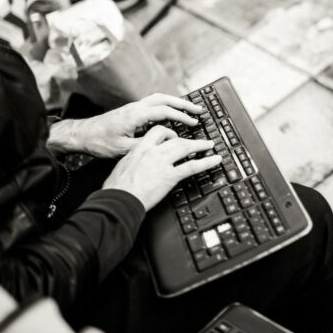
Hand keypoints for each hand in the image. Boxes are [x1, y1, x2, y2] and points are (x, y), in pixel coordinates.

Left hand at [50, 93, 202, 157]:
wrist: (82, 135)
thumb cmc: (99, 142)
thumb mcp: (124, 148)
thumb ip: (146, 143)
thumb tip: (164, 140)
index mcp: (135, 115)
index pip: (164, 111)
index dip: (181, 116)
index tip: (193, 122)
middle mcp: (135, 107)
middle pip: (165, 99)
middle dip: (184, 104)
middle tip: (199, 110)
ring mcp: (133, 107)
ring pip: (159, 98)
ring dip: (176, 102)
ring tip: (190, 108)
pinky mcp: (131, 110)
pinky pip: (153, 102)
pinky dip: (166, 104)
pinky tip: (171, 111)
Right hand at [102, 126, 221, 210]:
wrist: (118, 200)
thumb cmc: (116, 188)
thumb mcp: (123, 167)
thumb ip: (134, 161)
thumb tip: (138, 163)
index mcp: (140, 148)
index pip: (158, 132)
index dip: (170, 133)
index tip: (175, 136)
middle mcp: (153, 152)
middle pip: (176, 139)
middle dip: (189, 139)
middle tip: (198, 140)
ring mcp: (162, 163)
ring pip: (186, 148)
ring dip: (201, 145)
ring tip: (210, 145)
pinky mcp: (170, 176)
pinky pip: (192, 166)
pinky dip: (206, 162)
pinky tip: (215, 160)